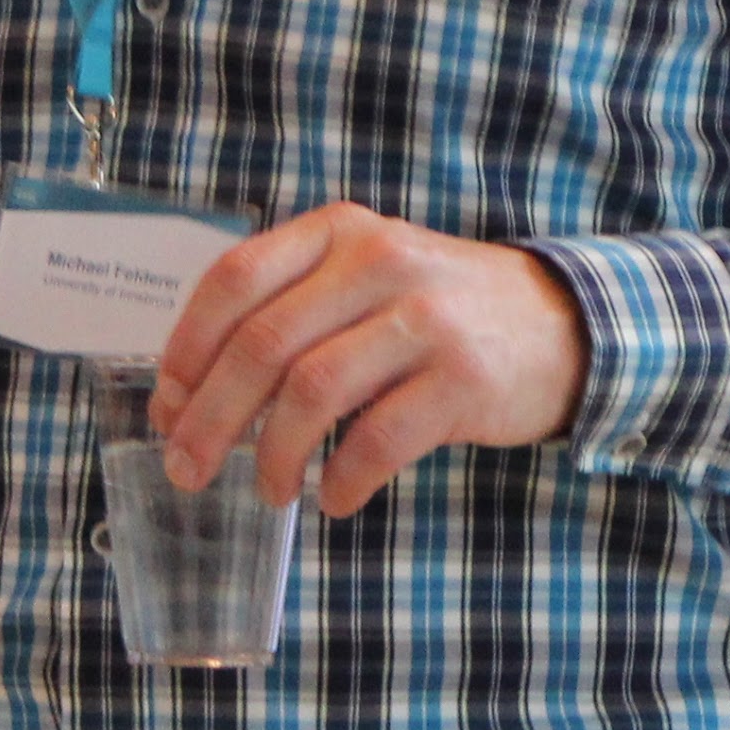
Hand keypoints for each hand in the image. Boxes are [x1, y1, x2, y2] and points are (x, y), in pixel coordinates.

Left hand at [149, 201, 587, 516]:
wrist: (562, 322)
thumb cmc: (438, 310)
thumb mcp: (366, 277)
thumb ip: (289, 313)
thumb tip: (185, 397)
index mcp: (340, 231)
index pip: (234, 278)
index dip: (186, 350)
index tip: (166, 405)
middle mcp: (379, 261)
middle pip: (261, 345)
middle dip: (209, 419)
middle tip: (187, 470)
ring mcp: (425, 319)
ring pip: (310, 393)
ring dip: (271, 456)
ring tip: (269, 490)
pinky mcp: (462, 380)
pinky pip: (376, 440)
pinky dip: (340, 482)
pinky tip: (334, 498)